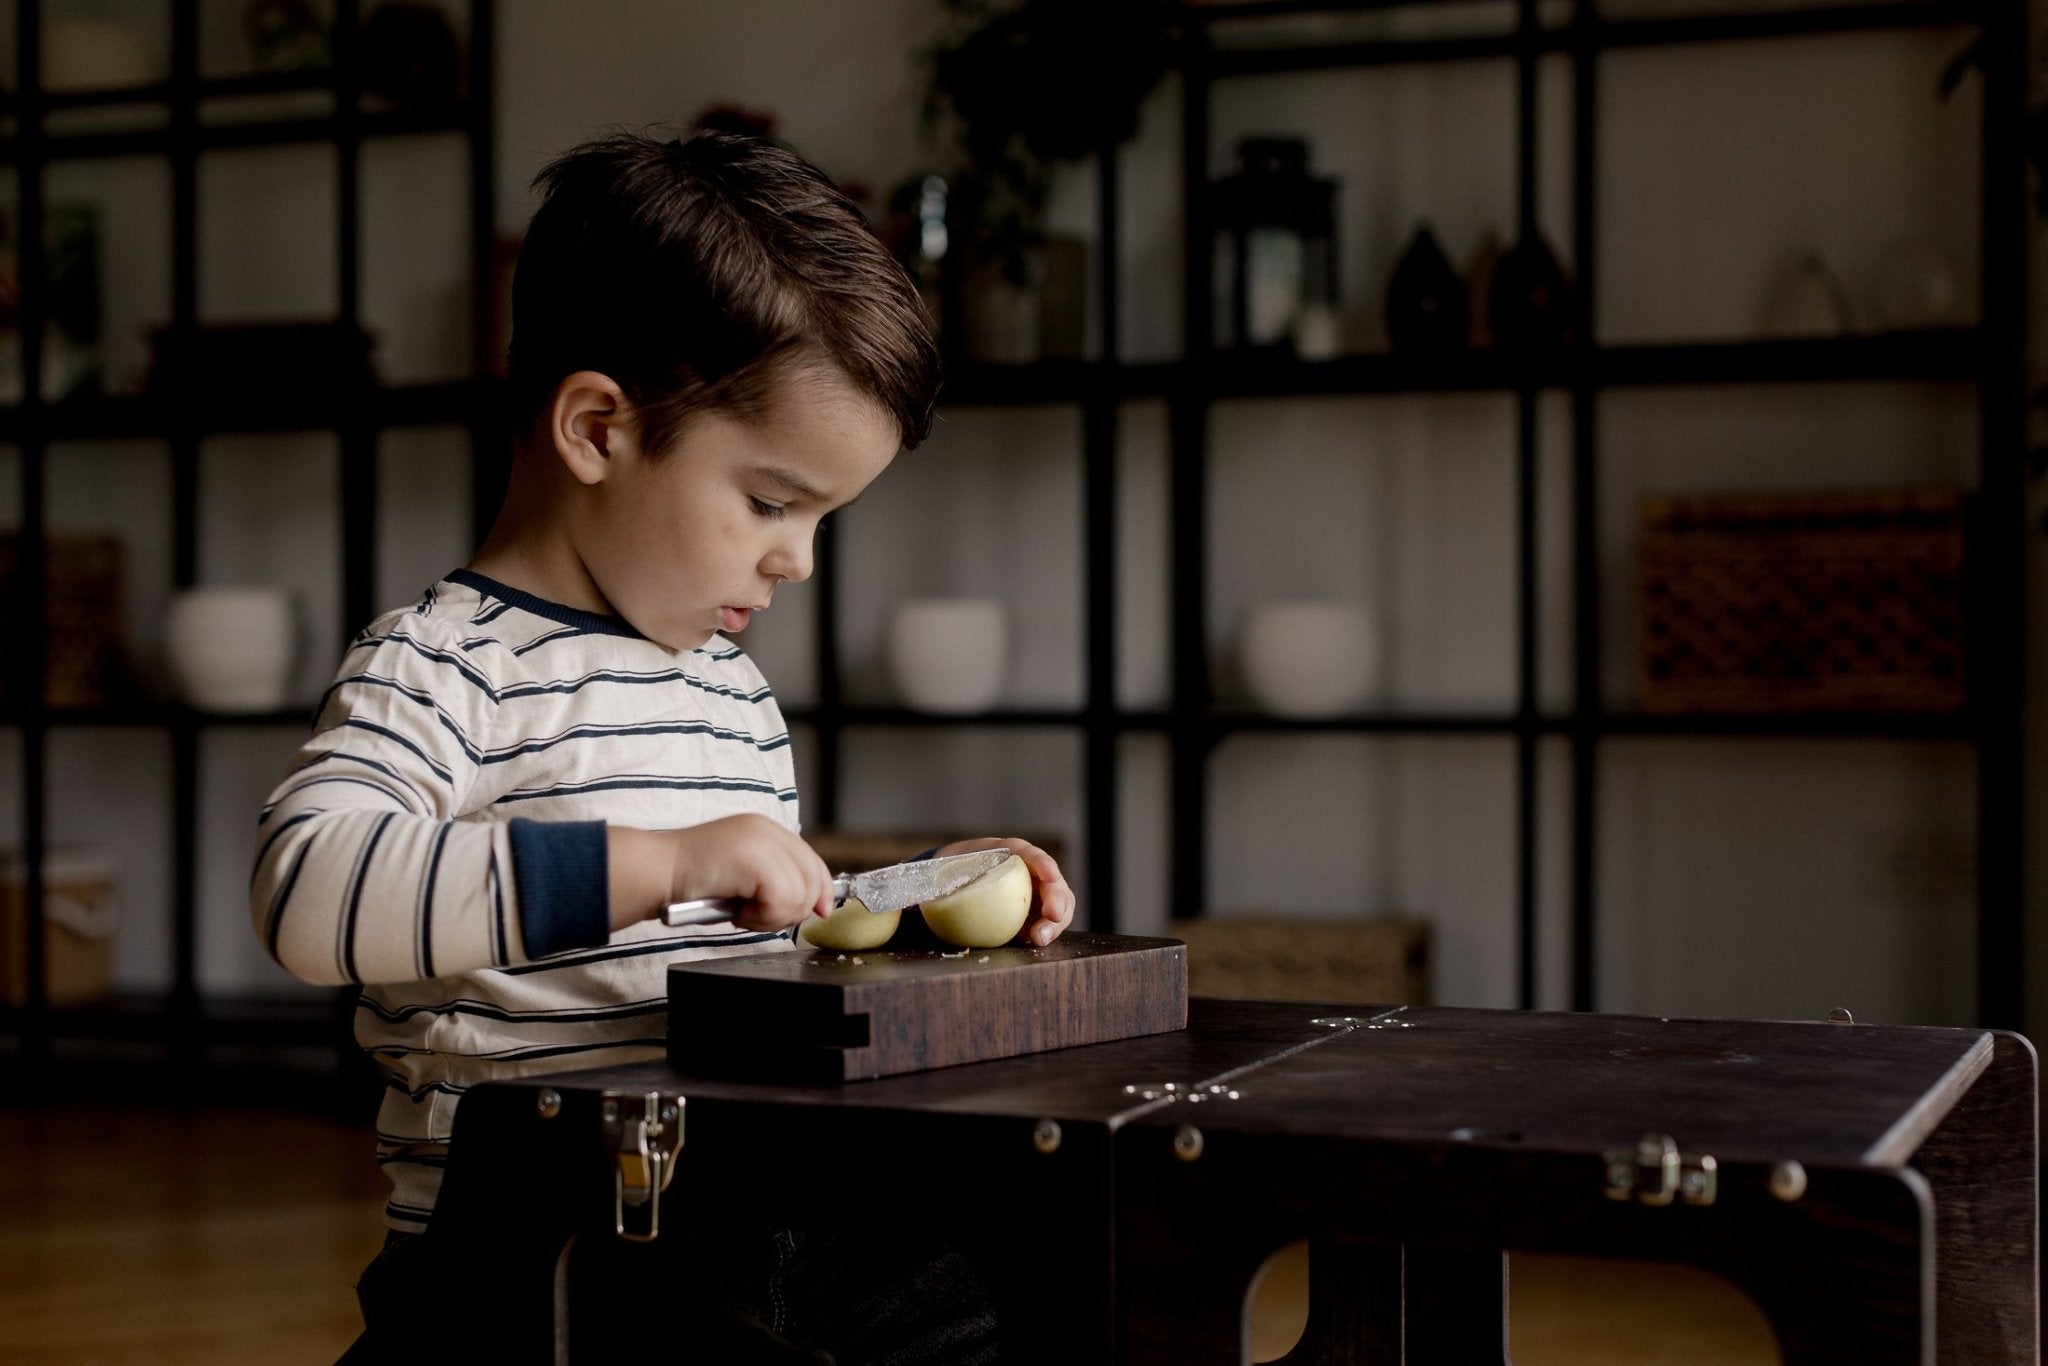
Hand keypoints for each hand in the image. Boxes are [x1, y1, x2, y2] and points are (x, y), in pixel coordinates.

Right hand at [664, 814, 832, 931]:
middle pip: (813, 878)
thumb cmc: (689, 883)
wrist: (656, 873)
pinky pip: (782, 900)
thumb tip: (815, 905)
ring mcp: (764, 841)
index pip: (811, 861)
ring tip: (740, 911)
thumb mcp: (740, 878)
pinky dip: (760, 917)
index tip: (821, 911)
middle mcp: (768, 830)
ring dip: (770, 916)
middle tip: (757, 916)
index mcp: (765, 830)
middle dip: (794, 909)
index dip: (822, 890)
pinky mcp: (758, 859)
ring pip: (800, 894)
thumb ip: (775, 882)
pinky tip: (736, 911)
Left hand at [930, 836, 1074, 946]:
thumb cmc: (951, 871)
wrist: (954, 882)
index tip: (1049, 875)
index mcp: (1008, 853)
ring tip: (1040, 938)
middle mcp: (1027, 873)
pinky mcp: (1033, 915)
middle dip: (1057, 899)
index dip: (1042, 863)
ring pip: (1058, 906)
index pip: (1029, 854)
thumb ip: (939, 879)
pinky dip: (1046, 933)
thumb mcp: (945, 870)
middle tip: (1053, 915)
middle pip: (1052, 883)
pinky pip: (1047, 923)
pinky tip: (1035, 942)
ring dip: (1054, 923)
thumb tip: (918, 890)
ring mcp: (1034, 895)